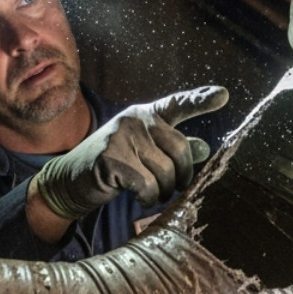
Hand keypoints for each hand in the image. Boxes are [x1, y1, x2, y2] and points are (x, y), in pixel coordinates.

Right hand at [30, 86, 229, 222]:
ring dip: (163, 191)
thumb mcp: (143, 154)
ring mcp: (122, 137)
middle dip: (181, 176)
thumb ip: (171, 149)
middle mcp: (135, 119)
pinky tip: (135, 195)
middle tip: (171, 188)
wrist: (68, 180)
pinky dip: (147, 198)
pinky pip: (149, 186)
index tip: (224, 95)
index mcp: (145, 114)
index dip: (201, 100)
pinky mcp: (113, 158)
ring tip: (149, 192)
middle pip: (181, 150)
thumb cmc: (111, 167)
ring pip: (166, 173)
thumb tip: (204, 148)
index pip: (177, 104)